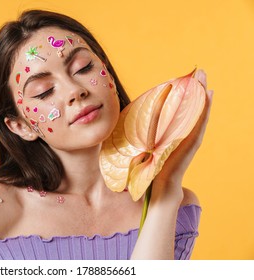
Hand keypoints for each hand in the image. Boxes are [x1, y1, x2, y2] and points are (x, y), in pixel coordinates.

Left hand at [151, 69, 212, 203]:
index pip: (180, 110)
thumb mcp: (143, 145)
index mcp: (173, 133)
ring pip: (199, 113)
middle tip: (201, 72)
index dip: (183, 95)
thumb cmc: (149, 167)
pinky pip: (200, 123)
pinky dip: (205, 110)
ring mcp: (190, 138)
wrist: (158, 186)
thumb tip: (123, 123)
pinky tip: (209, 97)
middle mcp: (184, 134)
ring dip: (204, 95)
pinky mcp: (192, 144)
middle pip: (193, 108)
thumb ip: (139, 134)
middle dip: (197, 90)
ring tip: (207, 80)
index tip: (183, 78)